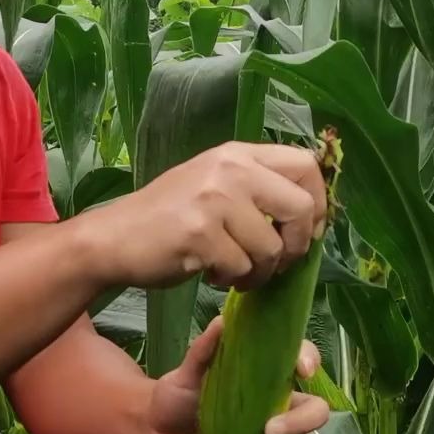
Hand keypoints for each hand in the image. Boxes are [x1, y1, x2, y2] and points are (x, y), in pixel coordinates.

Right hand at [75, 142, 326, 291]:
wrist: (114, 238)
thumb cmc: (170, 216)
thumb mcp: (215, 184)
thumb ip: (258, 188)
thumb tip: (312, 215)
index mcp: (238, 154)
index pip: (305, 164)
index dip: (319, 202)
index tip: (308, 230)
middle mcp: (229, 169)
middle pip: (300, 207)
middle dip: (298, 245)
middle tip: (278, 261)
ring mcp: (214, 200)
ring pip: (272, 248)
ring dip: (260, 272)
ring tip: (235, 271)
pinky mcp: (200, 234)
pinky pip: (242, 268)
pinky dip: (232, 280)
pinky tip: (212, 273)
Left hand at [148, 316, 330, 433]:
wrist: (156, 432)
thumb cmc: (177, 394)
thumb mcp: (185, 372)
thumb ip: (203, 351)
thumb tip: (221, 322)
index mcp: (267, 380)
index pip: (304, 361)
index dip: (311, 361)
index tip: (301, 371)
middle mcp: (279, 409)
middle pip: (316, 414)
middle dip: (300, 424)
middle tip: (269, 432)